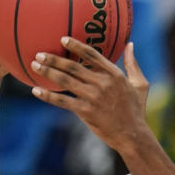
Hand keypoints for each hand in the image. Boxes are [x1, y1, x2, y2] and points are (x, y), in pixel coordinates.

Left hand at [30, 39, 149, 151]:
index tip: (62, 39)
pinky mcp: (86, 112)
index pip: (92, 55)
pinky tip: (36, 90)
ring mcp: (93, 97)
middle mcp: (103, 83)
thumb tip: (129, 44)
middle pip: (73, 66)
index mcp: (115, 74)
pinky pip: (63, 101)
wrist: (132, 135)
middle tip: (39, 53)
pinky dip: (48, 96)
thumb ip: (133, 64)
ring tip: (34, 65)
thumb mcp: (140, 84)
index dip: (76, 46)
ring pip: (65, 81)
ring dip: (48, 72)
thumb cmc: (136, 109)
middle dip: (54, 58)